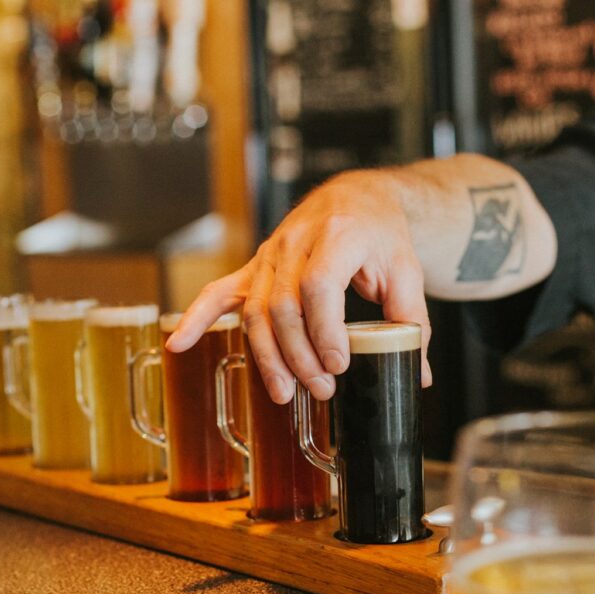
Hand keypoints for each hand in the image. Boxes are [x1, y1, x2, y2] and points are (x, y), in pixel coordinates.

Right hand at [166, 169, 432, 403]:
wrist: (356, 199)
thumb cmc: (381, 234)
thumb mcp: (406, 272)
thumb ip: (411, 322)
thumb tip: (417, 376)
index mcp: (337, 235)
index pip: (319, 286)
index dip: (324, 330)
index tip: (339, 364)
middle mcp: (295, 242)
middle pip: (283, 305)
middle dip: (299, 354)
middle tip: (322, 388)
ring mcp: (269, 255)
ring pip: (256, 310)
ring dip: (267, 356)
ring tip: (285, 393)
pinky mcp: (254, 268)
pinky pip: (219, 293)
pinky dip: (195, 319)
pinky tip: (178, 344)